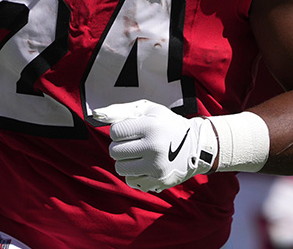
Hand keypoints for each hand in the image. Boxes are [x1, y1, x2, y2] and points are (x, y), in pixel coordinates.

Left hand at [90, 100, 216, 192]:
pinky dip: (134, 173)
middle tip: (134, 144)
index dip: (119, 132)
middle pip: (114, 151)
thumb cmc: (166, 124)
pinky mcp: (158, 181)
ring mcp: (156, 167)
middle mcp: (154, 147)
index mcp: (151, 126)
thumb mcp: (148, 110)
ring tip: (138, 155)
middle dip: (120, 147)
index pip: (115, 132)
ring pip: (120, 167)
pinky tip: (146, 166)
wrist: (196, 146)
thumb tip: (96, 114)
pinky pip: (130, 180)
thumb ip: (121, 111)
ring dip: (125, 161)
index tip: (131, 131)